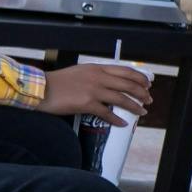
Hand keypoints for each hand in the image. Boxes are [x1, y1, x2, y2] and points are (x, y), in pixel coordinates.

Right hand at [40, 59, 155, 122]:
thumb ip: (96, 76)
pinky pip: (107, 113)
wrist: (41, 89)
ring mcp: (93, 90)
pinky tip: (123, 123)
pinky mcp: (87, 104)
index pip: (125, 70)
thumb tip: (109, 84)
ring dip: (135, 106)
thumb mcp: (80, 72)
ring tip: (142, 112)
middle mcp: (98, 77)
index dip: (139, 77)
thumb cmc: (58, 82)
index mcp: (97, 68)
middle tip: (149, 99)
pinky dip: (116, 119)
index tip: (147, 83)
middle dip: (142, 93)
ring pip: (121, 99)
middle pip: (128, 84)